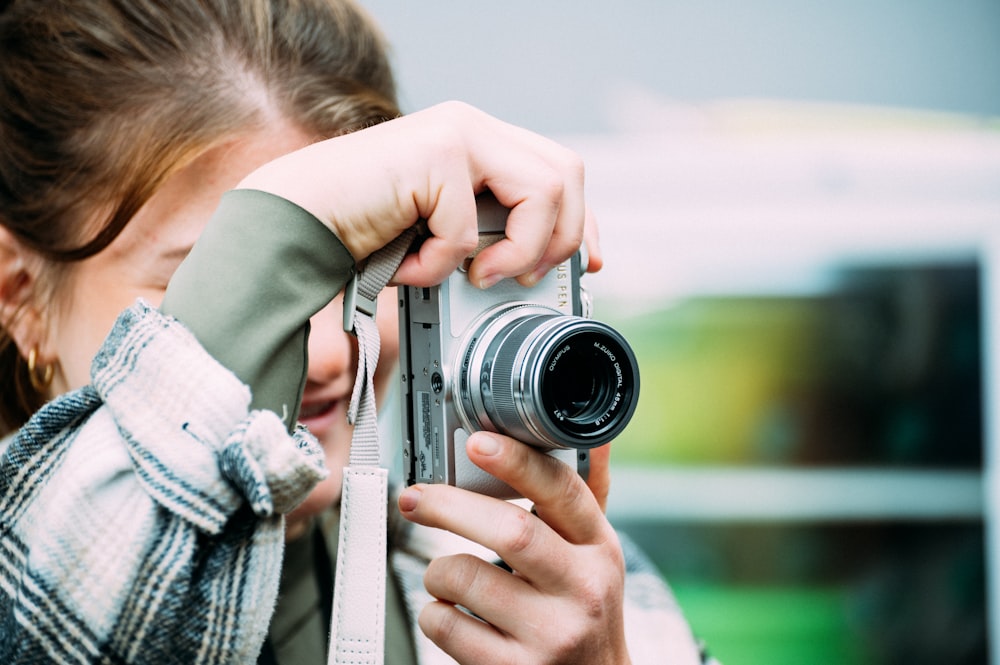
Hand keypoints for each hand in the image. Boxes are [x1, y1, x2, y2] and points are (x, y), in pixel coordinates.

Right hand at [238, 101, 600, 288]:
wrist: (297, 220)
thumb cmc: (365, 231)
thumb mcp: (445, 230)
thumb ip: (490, 229)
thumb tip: (544, 262)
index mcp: (480, 141)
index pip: (559, 170)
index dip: (582, 220)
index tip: (587, 264)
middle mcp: (473, 126)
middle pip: (568, 174)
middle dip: (559, 238)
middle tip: (520, 276)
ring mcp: (456, 133)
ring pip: (541, 193)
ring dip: (516, 252)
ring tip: (473, 277)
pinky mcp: (435, 154)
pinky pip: (469, 229)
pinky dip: (439, 265)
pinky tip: (410, 266)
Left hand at [397, 434, 631, 664]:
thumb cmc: (582, 609)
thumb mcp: (594, 554)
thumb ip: (586, 497)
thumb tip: (597, 438)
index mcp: (599, 548)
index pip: (562, 493)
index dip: (517, 462)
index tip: (477, 442)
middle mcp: (582, 590)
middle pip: (511, 530)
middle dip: (451, 506)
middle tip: (416, 497)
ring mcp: (550, 634)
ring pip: (467, 578)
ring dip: (439, 570)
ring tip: (445, 574)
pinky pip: (448, 625)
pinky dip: (434, 612)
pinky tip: (452, 613)